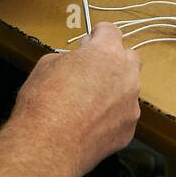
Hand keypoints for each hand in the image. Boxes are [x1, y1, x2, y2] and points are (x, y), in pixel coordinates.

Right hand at [13, 24, 141, 176]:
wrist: (48, 145)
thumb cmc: (44, 103)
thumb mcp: (46, 65)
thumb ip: (68, 59)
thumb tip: (72, 63)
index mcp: (106, 52)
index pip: (111, 31)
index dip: (98, 34)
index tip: (91, 40)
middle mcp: (125, 75)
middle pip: (128, 58)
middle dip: (112, 60)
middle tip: (90, 69)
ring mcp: (130, 104)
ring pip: (127, 89)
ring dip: (112, 90)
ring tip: (87, 102)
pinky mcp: (129, 129)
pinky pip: (123, 115)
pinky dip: (110, 116)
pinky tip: (89, 123)